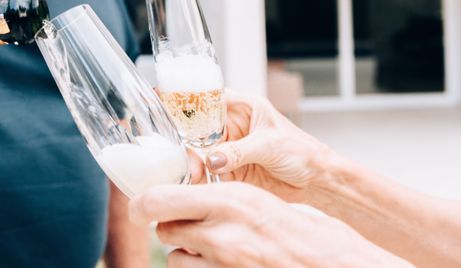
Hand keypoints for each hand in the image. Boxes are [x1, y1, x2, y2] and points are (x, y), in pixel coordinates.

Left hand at [131, 183, 411, 267]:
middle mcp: (221, 233)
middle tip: (194, 227)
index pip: (161, 199)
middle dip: (174, 227)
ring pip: (176, 259)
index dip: (145, 203)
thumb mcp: (275, 207)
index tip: (141, 204)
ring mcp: (223, 265)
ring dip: (187, 254)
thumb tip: (209, 202)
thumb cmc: (319, 239)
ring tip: (215, 251)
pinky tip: (222, 266)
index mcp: (233, 200)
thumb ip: (237, 204)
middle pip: (166, 229)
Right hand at [196, 91, 336, 202]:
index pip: (208, 98)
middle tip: (184, 155)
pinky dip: (200, 179)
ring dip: (192, 162)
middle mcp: (231, 127)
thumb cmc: (302, 151)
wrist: (315, 181)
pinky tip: (197, 183)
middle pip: (197, 128)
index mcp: (242, 108)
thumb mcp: (269, 145)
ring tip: (195, 174)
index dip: (187, 99)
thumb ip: (238, 151)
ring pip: (198, 152)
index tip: (167, 104)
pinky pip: (207, 173)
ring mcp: (228, 149)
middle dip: (186, 140)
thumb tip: (212, 159)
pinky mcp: (229, 171)